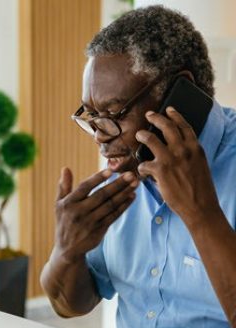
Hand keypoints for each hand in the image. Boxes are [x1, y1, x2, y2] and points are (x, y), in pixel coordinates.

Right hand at [54, 167, 137, 262]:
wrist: (67, 249)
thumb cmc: (64, 221)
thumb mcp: (59, 204)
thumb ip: (64, 186)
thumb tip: (65, 168)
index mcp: (68, 203)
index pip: (84, 188)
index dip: (97, 179)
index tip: (110, 170)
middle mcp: (79, 212)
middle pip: (101, 196)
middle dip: (117, 184)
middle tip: (130, 175)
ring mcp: (90, 222)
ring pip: (110, 205)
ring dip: (124, 193)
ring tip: (135, 183)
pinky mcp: (99, 230)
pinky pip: (114, 216)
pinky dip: (124, 206)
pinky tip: (131, 197)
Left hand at [136, 107, 220, 225]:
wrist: (200, 206)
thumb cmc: (200, 189)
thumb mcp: (199, 165)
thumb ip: (188, 154)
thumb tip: (174, 149)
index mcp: (195, 148)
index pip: (184, 126)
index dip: (175, 116)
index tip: (169, 109)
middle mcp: (183, 149)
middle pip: (167, 127)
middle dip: (156, 118)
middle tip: (149, 115)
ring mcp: (171, 158)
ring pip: (151, 139)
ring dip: (143, 135)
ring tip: (139, 135)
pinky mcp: (160, 170)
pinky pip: (143, 164)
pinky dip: (141, 168)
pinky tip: (142, 172)